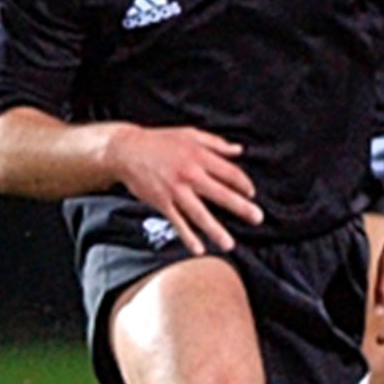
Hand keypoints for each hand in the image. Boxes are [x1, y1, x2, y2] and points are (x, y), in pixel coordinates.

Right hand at [110, 125, 261, 254]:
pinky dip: (187, 236)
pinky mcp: (161, 202)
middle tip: (257, 218)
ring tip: (229, 244)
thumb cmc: (159, 141)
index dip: (243, 184)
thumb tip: (239, 150)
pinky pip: (177, 222)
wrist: (126, 150)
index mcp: (200, 156)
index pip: (229, 173)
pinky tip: (198, 249)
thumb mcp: (190, 134)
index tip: (252, 194)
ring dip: (215, 230)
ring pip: (199, 213)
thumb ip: (216, 143)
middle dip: (241, 208)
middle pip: (220, 193)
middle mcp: (190, 174)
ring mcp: (175, 190)